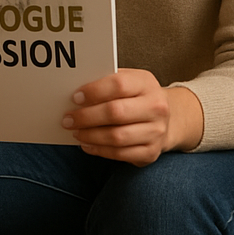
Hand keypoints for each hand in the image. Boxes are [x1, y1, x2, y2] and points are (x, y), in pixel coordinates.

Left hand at [62, 68, 204, 165]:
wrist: (166, 118)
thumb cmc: (135, 96)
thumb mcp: (127, 81)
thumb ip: (105, 82)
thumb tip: (73, 87)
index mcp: (146, 83)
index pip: (118, 84)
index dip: (94, 91)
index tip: (75, 97)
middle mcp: (156, 107)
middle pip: (115, 112)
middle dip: (86, 117)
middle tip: (68, 119)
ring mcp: (156, 131)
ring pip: (116, 136)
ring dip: (90, 135)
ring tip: (76, 132)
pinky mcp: (151, 152)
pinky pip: (121, 154)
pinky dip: (99, 150)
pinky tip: (87, 145)